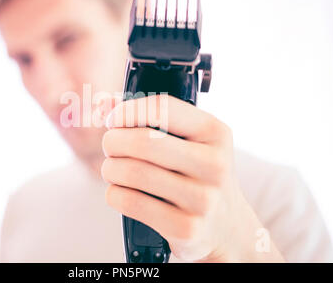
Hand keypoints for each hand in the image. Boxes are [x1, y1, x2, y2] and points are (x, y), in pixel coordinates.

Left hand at [101, 95, 284, 261]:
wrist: (227, 227)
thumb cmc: (196, 174)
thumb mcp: (190, 141)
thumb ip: (151, 118)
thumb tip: (105, 104)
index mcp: (215, 132)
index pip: (162, 108)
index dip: (128, 111)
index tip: (114, 120)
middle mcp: (213, 164)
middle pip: (143, 142)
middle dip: (113, 141)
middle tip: (110, 147)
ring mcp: (202, 199)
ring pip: (132, 172)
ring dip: (110, 169)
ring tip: (113, 170)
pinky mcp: (186, 228)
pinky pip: (130, 202)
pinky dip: (114, 194)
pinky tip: (120, 192)